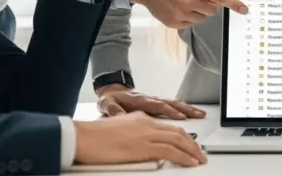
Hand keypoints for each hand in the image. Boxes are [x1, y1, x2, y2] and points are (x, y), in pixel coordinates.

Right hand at [74, 111, 205, 166]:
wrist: (81, 137)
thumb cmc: (94, 138)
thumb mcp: (119, 132)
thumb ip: (134, 135)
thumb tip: (141, 145)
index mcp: (141, 119)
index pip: (170, 127)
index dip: (184, 136)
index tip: (191, 144)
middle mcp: (147, 124)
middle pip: (179, 132)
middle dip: (192, 144)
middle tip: (200, 154)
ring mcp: (145, 134)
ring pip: (178, 140)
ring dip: (192, 151)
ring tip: (200, 159)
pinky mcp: (142, 146)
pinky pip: (170, 151)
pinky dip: (183, 157)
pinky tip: (190, 162)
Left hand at [96, 84, 206, 119]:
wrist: (113, 90)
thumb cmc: (111, 99)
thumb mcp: (106, 104)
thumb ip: (112, 109)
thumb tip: (118, 114)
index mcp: (141, 100)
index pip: (158, 106)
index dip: (169, 111)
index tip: (180, 117)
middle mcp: (151, 99)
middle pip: (172, 103)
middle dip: (186, 109)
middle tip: (199, 115)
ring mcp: (156, 99)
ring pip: (175, 103)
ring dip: (189, 108)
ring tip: (201, 113)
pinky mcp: (158, 102)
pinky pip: (174, 104)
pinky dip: (185, 107)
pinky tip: (193, 111)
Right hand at [130, 0, 248, 26]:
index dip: (233, 4)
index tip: (244, 9)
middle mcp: (188, 1)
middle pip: (213, 10)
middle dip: (211, 5)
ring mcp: (180, 14)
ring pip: (202, 18)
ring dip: (199, 11)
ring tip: (185, 0)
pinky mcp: (173, 23)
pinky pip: (190, 23)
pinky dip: (189, 17)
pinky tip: (178, 7)